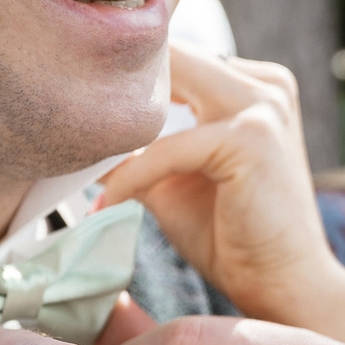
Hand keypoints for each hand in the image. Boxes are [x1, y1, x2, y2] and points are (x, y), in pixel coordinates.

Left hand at [97, 46, 344, 344]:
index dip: (122, 79)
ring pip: (161, 91)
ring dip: (116, 126)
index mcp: (252, 83)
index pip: (173, 58)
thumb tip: (74, 138)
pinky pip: (167, 148)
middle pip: (167, 57)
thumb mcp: (170, 180)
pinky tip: (108, 206)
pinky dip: (133, 176)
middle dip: (112, 86)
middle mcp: (264, 82)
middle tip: (61, 120)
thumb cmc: (230, 237)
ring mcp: (263, 104)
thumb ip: (133, 150)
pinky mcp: (250, 136)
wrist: (283, 287)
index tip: (70, 101)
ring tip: (77, 157)